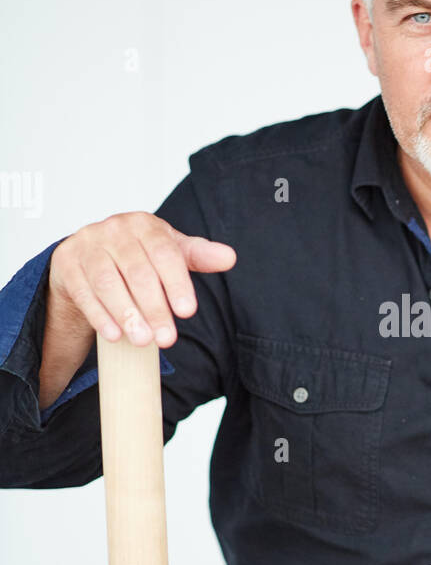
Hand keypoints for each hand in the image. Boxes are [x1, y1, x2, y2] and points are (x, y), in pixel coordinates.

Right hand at [48, 211, 236, 346]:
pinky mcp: (67, 264)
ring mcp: (87, 245)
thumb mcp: (169, 253)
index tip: (188, 312)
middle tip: (167, 339)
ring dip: (127, 314)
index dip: (177, 283)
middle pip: (137, 271)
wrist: (87, 257)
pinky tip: (114, 335)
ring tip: (143, 340)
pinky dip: (99, 316)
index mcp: (144, 224)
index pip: (164, 253)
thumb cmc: (135, 256)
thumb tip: (229, 257)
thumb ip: (198, 256)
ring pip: (107, 282)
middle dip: (154, 308)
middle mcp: (114, 230)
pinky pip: (84, 293)